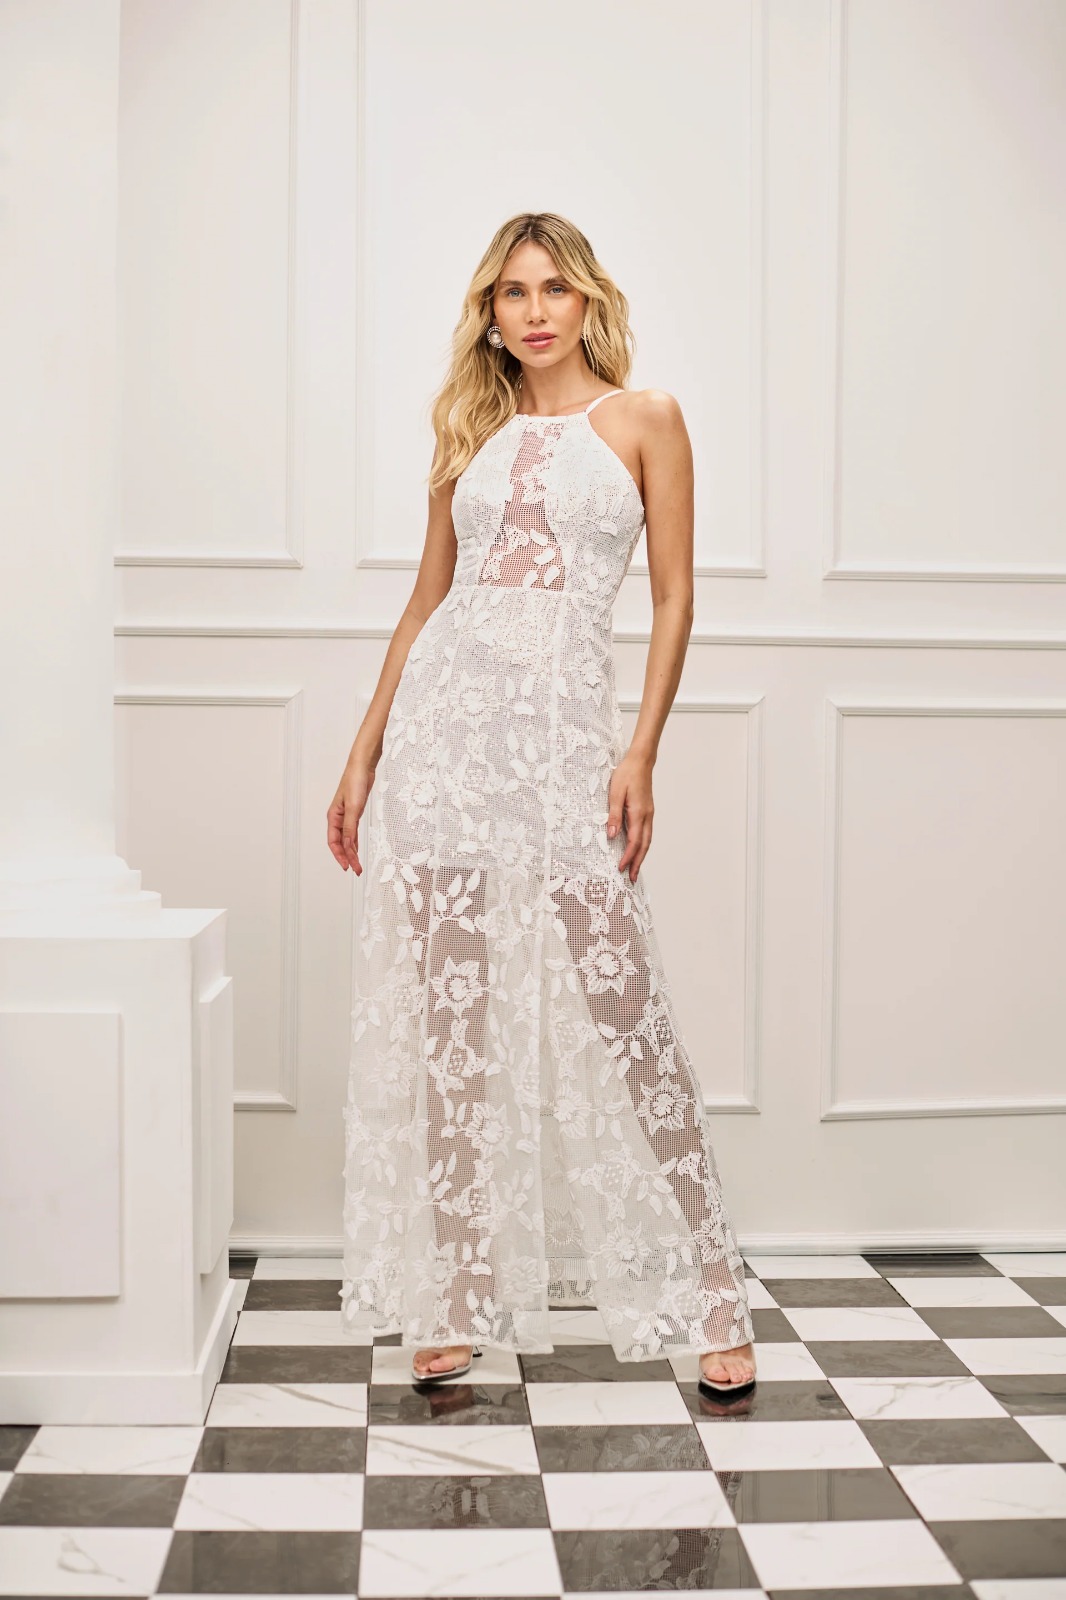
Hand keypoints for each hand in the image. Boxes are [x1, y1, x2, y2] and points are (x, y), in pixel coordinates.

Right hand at [327, 762, 374, 873]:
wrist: (363, 767)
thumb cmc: (355, 782)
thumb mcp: (353, 807)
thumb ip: (350, 827)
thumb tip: (348, 845)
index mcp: (333, 817)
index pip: (333, 842)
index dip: (340, 856)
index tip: (347, 867)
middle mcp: (337, 818)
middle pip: (340, 843)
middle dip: (347, 857)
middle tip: (356, 870)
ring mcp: (345, 816)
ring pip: (346, 839)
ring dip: (352, 852)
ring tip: (358, 865)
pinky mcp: (354, 812)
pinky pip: (352, 832)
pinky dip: (355, 842)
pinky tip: (357, 849)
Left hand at [606, 752, 653, 881]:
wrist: (640, 761)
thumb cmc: (627, 774)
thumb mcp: (615, 793)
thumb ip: (614, 815)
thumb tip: (612, 836)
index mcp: (638, 813)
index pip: (634, 842)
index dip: (628, 857)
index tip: (621, 869)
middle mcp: (646, 816)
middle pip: (644, 845)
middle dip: (637, 863)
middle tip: (632, 878)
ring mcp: (648, 814)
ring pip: (647, 840)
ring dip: (641, 856)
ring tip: (635, 868)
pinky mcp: (647, 811)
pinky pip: (646, 833)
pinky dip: (643, 845)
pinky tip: (637, 849)